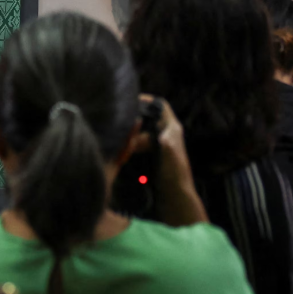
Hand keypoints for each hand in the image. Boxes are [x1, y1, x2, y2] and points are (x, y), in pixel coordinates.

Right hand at [131, 95, 207, 226]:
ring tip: (117, 133)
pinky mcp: (153, 153)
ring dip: (131, 132)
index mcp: (172, 128)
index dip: (147, 99)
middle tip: (119, 119)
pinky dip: (130, 143)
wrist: (175, 194)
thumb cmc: (174, 173)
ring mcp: (159, 142)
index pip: (161, 105)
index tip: (130, 100)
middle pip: (149, 116)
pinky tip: (122, 148)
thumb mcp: (170, 155)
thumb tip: (158, 133)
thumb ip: (165, 142)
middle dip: (135, 117)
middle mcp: (166, 132)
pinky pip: (139, 142)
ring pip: (142, 130)